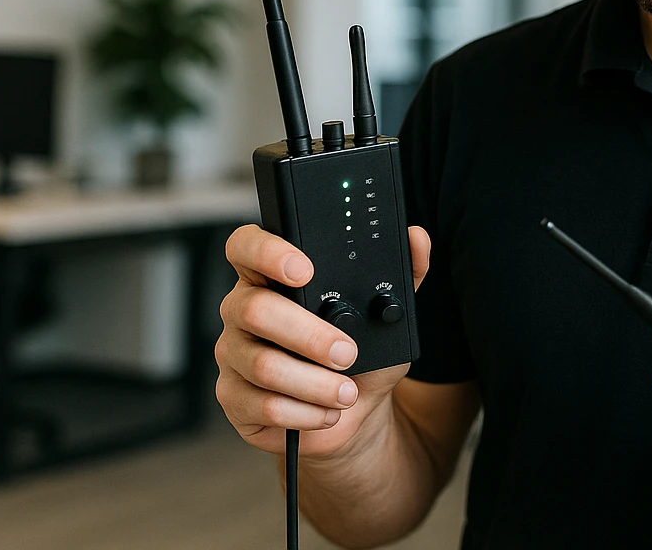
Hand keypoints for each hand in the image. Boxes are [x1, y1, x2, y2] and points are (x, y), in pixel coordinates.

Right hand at [214, 223, 430, 458]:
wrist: (356, 409)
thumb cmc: (366, 354)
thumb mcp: (390, 315)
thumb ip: (404, 275)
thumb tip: (417, 239)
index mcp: (273, 277)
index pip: (246, 246)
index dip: (266, 252)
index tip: (304, 270)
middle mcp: (244, 310)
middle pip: (255, 309)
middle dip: (309, 334)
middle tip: (348, 353)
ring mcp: (233, 355)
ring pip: (263, 365)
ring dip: (316, 383)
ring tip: (346, 391)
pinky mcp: (234, 399)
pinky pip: (264, 406)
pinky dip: (306, 413)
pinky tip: (326, 411)